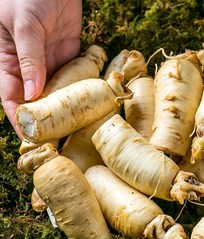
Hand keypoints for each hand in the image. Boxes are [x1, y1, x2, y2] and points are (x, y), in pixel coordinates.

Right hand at [0, 0, 81, 137]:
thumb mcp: (24, 25)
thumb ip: (29, 57)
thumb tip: (32, 93)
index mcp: (9, 63)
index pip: (12, 99)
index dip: (20, 120)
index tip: (32, 138)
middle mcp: (30, 70)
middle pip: (37, 103)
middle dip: (46, 122)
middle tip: (58, 142)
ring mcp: (51, 66)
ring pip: (57, 95)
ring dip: (64, 113)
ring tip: (74, 131)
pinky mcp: (71, 60)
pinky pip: (74, 82)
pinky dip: (79, 95)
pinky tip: (87, 109)